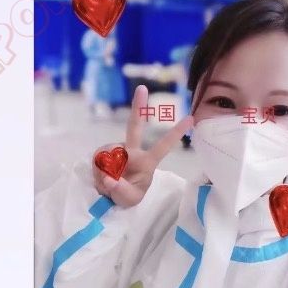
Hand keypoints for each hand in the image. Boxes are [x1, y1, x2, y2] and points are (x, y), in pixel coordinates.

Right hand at [92, 84, 193, 207]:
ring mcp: (118, 148)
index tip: (191, 118)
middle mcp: (133, 151)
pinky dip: (97, 168)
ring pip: (109, 152)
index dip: (176, 133)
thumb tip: (109, 178)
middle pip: (134, 126)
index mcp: (147, 161)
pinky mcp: (103, 151)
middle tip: (142, 88)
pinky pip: (98, 157)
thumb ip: (120, 190)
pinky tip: (101, 175)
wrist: (110, 196)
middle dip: (138, 107)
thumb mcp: (128, 199)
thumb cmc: (127, 195)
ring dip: (105, 169)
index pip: (163, 146)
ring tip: (108, 181)